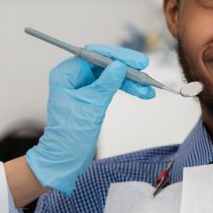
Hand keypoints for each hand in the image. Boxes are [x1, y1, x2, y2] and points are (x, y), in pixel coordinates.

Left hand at [26, 45, 154, 194]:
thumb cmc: (70, 135)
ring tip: (148, 88)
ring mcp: (84, 87)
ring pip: (112, 76)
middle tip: (145, 70)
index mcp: (66, 74)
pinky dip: (127, 89)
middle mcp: (74, 77)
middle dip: (127, 68)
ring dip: (131, 81)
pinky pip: (113, 87)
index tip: (136, 61)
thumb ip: (106, 83)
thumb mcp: (91, 106)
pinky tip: (142, 93)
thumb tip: (120, 65)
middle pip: (105, 64)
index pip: (94, 54)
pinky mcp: (93, 97)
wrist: (65, 158)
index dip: (116, 55)